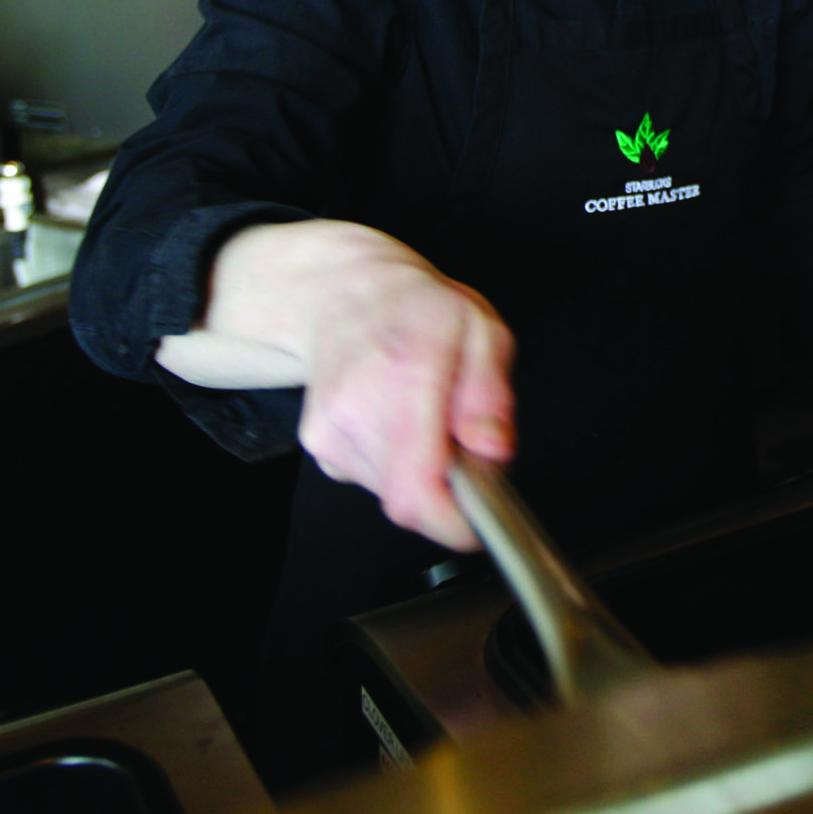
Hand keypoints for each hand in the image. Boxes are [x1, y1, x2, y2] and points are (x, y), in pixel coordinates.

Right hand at [171, 220, 516, 549]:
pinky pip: (374, 479)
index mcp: (407, 375)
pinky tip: (398, 419)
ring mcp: (330, 431)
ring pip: (393, 493)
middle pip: (410, 499)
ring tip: (428, 416)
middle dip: (449, 485)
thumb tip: (492, 450)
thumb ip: (491, 393)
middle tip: (463, 438)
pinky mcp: (320, 447)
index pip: (416, 487)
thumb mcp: (482, 330)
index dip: (452, 522)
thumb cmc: (419, 309)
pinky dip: (398, 463)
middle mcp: (356, 409)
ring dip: (423, 472)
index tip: (478, 522)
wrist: (346, 291)